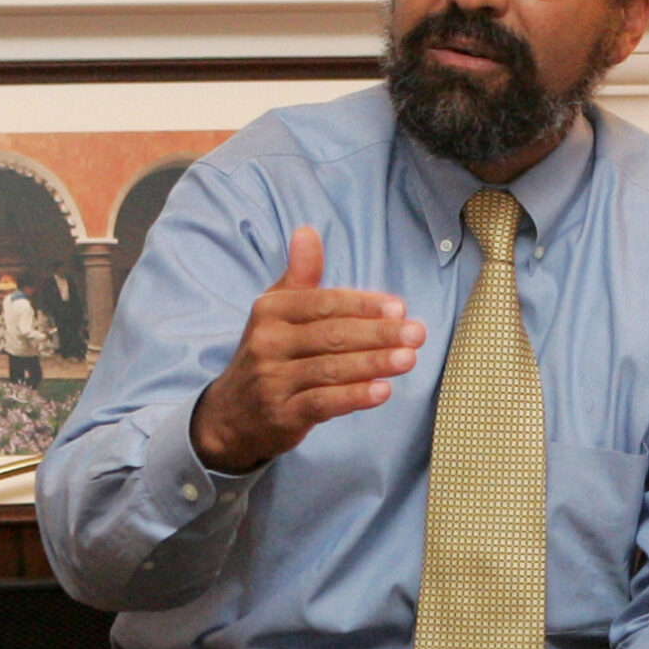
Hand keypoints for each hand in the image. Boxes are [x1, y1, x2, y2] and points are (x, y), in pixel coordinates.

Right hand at [188, 227, 423, 472]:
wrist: (232, 416)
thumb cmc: (269, 355)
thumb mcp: (276, 312)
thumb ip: (299, 275)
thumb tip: (308, 232)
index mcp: (271, 311)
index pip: (324, 303)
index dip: (363, 305)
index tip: (399, 307)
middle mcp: (268, 343)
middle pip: (332, 335)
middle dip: (378, 334)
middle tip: (416, 333)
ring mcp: (273, 380)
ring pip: (331, 369)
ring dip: (374, 363)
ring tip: (409, 359)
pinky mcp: (282, 414)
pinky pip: (323, 403)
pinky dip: (354, 397)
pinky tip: (382, 391)